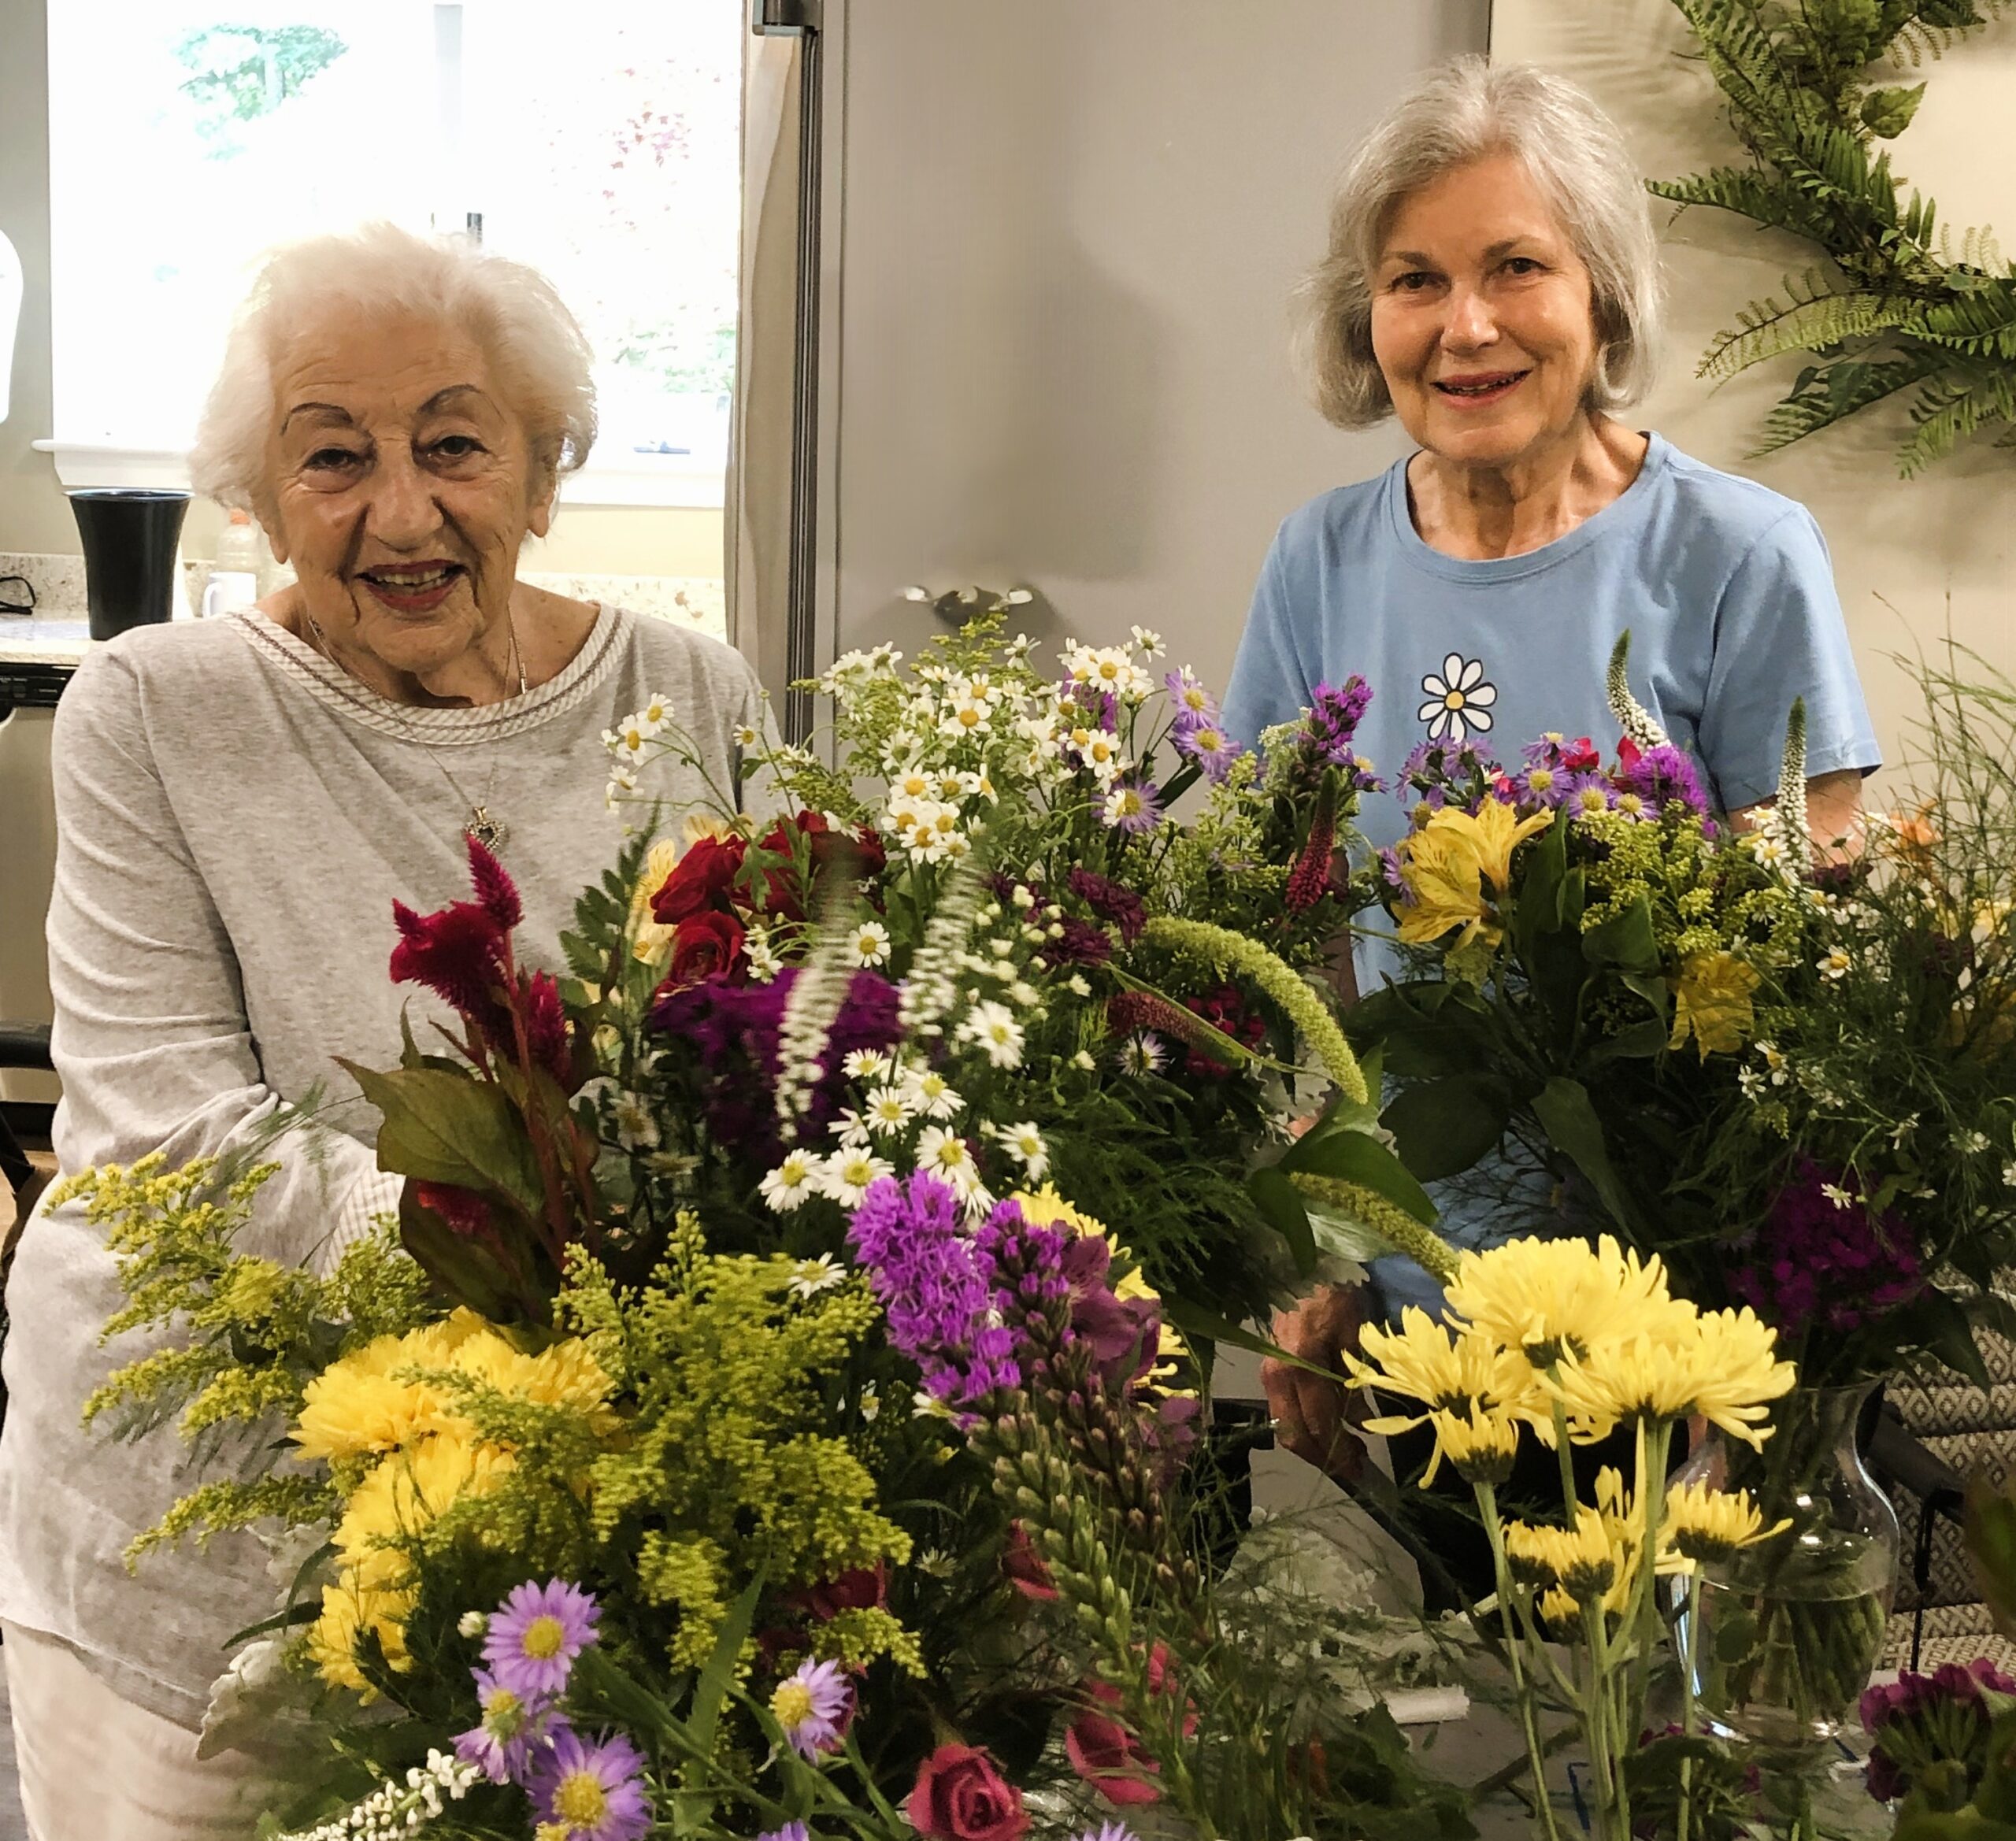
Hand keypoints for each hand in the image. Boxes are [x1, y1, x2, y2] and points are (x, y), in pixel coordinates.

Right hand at [1261, 1282, 1370, 1484]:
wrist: (1302, 1268)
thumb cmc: (1336, 1297)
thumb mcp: (1356, 1339)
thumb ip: (1356, 1384)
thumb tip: (1361, 1425)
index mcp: (1302, 1366)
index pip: (1318, 1424)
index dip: (1338, 1453)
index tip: (1361, 1471)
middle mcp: (1277, 1376)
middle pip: (1293, 1434)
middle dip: (1322, 1458)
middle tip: (1354, 1466)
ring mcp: (1268, 1374)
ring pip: (1284, 1426)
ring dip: (1313, 1445)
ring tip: (1345, 1448)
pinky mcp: (1267, 1371)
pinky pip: (1283, 1411)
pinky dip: (1304, 1426)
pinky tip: (1329, 1425)